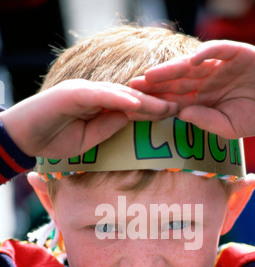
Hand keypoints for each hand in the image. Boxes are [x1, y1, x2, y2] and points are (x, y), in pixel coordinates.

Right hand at [0, 79, 177, 157]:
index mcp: (102, 105)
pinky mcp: (73, 93)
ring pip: (121, 93)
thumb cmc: (54, 140)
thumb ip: (109, 127)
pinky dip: (119, 100)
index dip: (155, 109)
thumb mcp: (90, 139)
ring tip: (168, 106)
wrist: (23, 137)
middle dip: (158, 102)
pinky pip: (101, 96)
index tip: (176, 115)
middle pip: (133, 96)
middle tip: (183, 106)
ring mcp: (85, 91)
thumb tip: (131, 119)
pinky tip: (138, 104)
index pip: (133, 105)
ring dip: (146, 100)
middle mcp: (97, 94)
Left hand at [130, 40, 254, 138]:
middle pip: (176, 81)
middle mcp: (204, 81)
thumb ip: (206, 121)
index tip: (138, 107)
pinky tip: (192, 60)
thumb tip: (181, 115)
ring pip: (190, 65)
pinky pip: (218, 50)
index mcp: (200, 100)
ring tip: (152, 74)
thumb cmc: (253, 118)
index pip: (174, 100)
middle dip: (156, 84)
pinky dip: (206, 53)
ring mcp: (217, 66)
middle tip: (134, 86)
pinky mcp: (235, 53)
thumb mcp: (228, 127)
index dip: (157, 102)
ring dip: (171, 69)